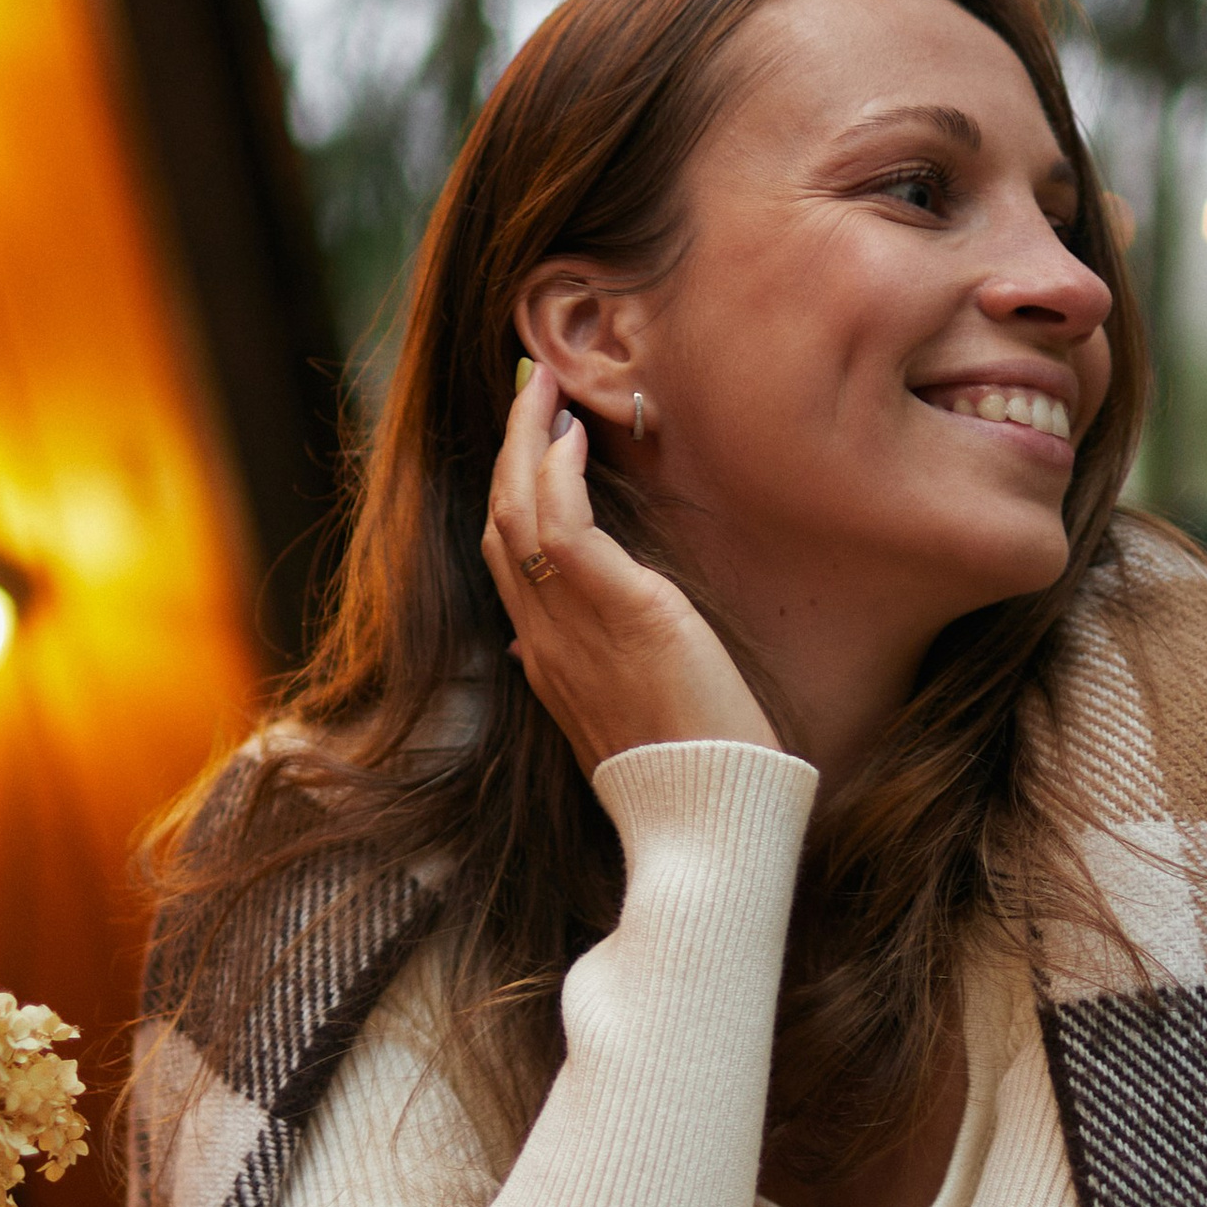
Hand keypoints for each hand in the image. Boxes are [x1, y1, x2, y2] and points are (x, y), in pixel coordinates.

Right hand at [482, 362, 778, 777]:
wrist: (709, 822)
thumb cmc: (690, 776)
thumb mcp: (627, 718)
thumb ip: (586, 674)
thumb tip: (540, 641)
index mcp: (545, 661)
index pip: (505, 558)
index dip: (510, 490)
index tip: (533, 438)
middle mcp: (542, 640)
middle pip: (497, 521)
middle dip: (508, 447)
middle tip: (530, 386)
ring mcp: (572, 627)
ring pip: (517, 511)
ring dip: (525, 439)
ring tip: (542, 385)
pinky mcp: (623, 613)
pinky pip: (564, 528)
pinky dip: (559, 474)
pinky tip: (573, 438)